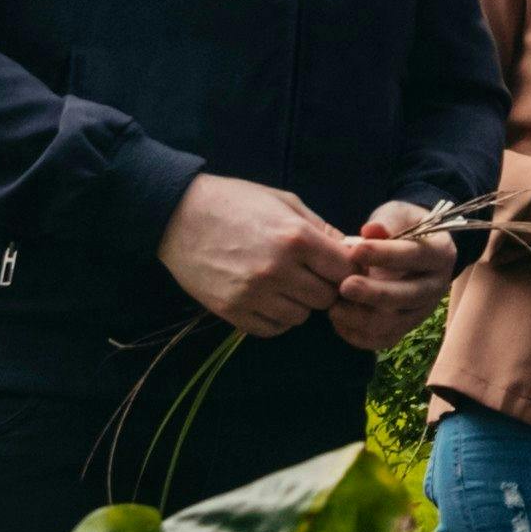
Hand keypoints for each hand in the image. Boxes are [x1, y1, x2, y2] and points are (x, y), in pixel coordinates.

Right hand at [160, 171, 354, 333]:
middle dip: (324, 287)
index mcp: (296, 238)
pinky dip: (276, 318)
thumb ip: (321, 228)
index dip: (346, 268)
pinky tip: (268, 299)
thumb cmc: (236, 202)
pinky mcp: (232, 311)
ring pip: (300, 317)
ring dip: (300, 304)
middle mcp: (278, 270)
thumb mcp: (284, 203)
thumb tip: (351, 249)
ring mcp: (253, 294)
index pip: (344, 270)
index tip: (337, 265)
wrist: (179, 216)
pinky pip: (272, 328)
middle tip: (311, 275)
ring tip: (286, 285)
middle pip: (325, 297)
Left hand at [322, 199, 456, 346]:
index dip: (386, 254)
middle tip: (344, 286)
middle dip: (374, 293)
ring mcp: (422, 310)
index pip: (416, 255)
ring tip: (333, 307)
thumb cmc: (402, 227)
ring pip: (395, 323)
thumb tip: (371, 230)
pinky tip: (338, 320)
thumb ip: (387, 222)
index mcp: (441, 254)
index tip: (355, 250)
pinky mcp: (406, 327)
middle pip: (408, 296)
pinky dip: (358, 335)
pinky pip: (383, 339)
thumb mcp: (398, 215)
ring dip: (362, 318)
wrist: (413, 249)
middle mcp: (437, 286)